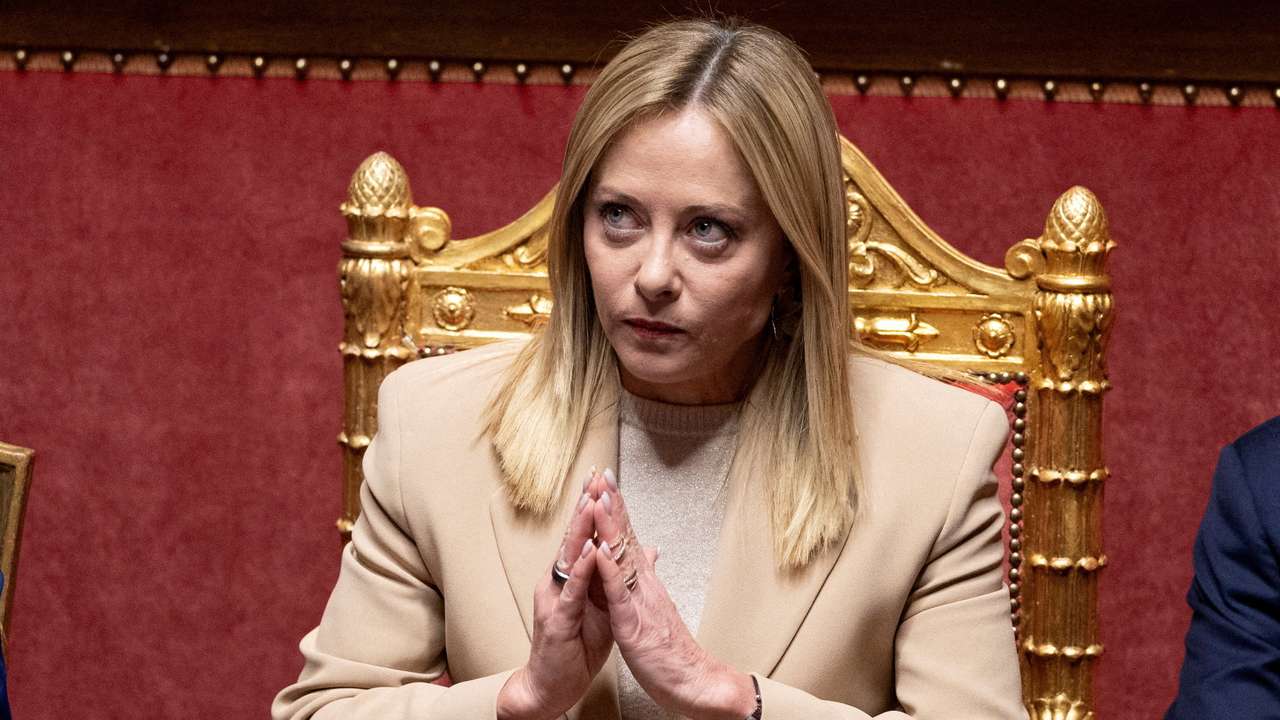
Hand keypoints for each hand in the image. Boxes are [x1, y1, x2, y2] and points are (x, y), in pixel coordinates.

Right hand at [498, 477, 613, 719]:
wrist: (554, 683)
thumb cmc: (576, 644)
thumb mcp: (604, 606)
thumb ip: (616, 577)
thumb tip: (639, 553)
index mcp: (572, 576)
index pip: (585, 535)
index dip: (595, 507)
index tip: (605, 480)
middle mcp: (559, 581)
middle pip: (574, 537)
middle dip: (586, 507)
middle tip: (596, 478)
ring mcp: (556, 598)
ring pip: (569, 557)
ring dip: (581, 530)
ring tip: (592, 503)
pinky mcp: (558, 619)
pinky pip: (571, 591)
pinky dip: (581, 570)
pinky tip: (589, 552)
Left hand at [592, 469, 755, 719]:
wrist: (694, 681)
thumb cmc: (672, 650)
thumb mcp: (657, 608)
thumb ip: (650, 578)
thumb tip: (651, 552)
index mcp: (645, 582)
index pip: (628, 537)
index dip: (616, 509)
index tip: (606, 481)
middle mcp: (645, 584)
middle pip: (627, 537)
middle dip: (613, 505)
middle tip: (603, 474)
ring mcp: (640, 600)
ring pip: (622, 556)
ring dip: (610, 526)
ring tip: (600, 497)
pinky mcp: (634, 622)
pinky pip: (620, 592)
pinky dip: (609, 569)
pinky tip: (600, 549)